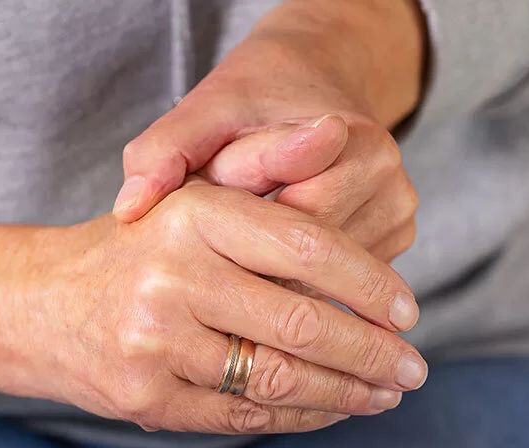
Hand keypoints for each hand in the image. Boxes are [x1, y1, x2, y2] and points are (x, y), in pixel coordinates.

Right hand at [0, 179, 426, 433]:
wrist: (36, 303)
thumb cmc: (136, 247)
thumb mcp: (191, 198)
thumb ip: (266, 181)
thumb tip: (343, 168)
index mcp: (191, 214)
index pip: (308, 248)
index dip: (370, 283)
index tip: (408, 310)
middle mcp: (171, 276)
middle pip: (303, 323)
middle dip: (373, 352)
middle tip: (413, 366)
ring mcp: (156, 343)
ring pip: (280, 377)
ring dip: (347, 391)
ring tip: (385, 392)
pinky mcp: (148, 397)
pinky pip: (245, 413)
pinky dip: (301, 414)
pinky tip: (332, 406)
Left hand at [115, 0, 425, 263]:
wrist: (312, 80)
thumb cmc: (250, 100)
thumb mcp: (201, 112)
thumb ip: (163, 152)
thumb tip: (130, 208)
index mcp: (353, 144)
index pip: (287, 225)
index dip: (231, 227)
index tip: (205, 209)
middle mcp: (389, 185)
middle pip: (306, 263)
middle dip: (249, 255)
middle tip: (214, 234)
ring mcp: (398, 220)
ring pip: (321, 284)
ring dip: (270, 270)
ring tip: (240, 237)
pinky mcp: (394, 245)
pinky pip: (335, 286)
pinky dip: (294, 277)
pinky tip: (265, 257)